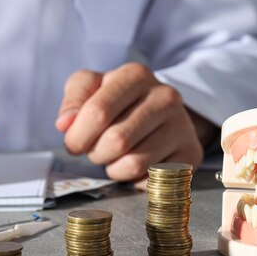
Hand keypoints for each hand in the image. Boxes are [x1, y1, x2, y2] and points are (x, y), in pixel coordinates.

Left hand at [55, 63, 212, 187]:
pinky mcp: (191, 153)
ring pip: (134, 164)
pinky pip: (152, 180)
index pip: (97, 113)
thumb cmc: (117, 101)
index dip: (78, 136)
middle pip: (116, 141)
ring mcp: (182, 125)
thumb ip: (73, 99)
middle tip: (97, 150)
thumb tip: (65, 124)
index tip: (74, 143)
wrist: (159, 111)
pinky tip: (137, 165)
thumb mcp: (91, 88)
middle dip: (96, 153)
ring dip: (114, 169)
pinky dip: (136, 180)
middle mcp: (165, 96)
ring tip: (116, 156)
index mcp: (136, 75)